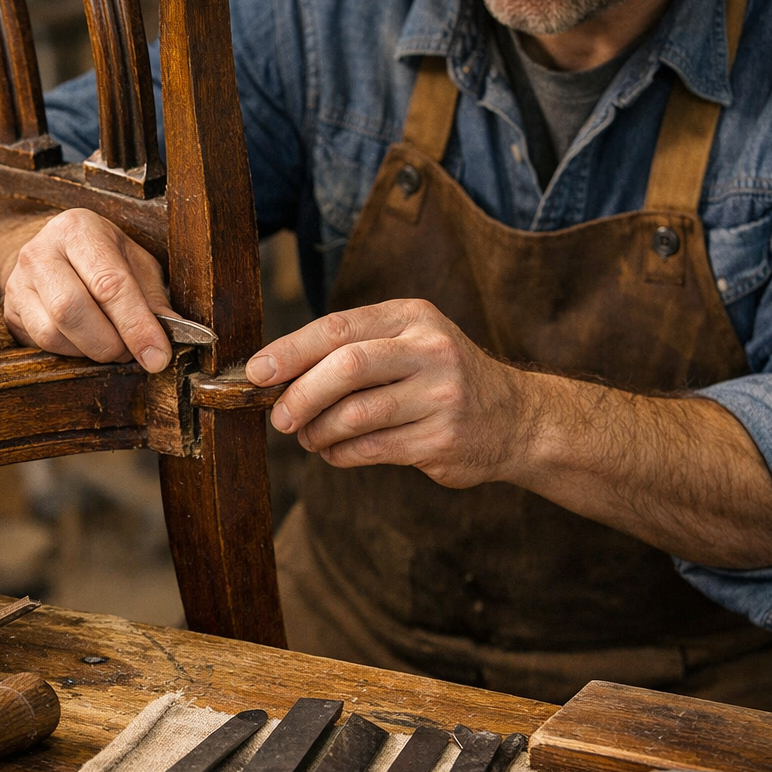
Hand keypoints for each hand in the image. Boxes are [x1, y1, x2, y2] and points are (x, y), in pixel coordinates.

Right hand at [0, 208, 174, 371]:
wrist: (53, 253)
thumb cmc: (101, 259)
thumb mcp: (133, 264)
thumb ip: (152, 297)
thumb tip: (175, 333)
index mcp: (78, 229)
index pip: (108, 283)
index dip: (136, 325)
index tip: (157, 356)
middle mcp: (40, 250)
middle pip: (72, 309)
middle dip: (110, 343)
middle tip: (132, 353)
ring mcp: (19, 281)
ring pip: (53, 333)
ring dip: (90, 352)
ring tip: (111, 346)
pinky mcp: (10, 309)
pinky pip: (41, 344)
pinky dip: (72, 354)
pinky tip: (86, 344)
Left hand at [245, 299, 536, 487]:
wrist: (515, 419)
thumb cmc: (439, 379)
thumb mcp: (408, 343)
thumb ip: (351, 349)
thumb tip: (273, 376)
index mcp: (412, 317)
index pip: (339, 328)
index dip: (290, 351)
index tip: (255, 373)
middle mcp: (431, 350)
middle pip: (347, 367)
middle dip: (300, 396)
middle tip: (278, 418)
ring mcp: (441, 396)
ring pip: (355, 415)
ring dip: (318, 432)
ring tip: (309, 438)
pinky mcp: (442, 440)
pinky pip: (371, 449)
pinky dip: (340, 454)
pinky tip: (335, 452)